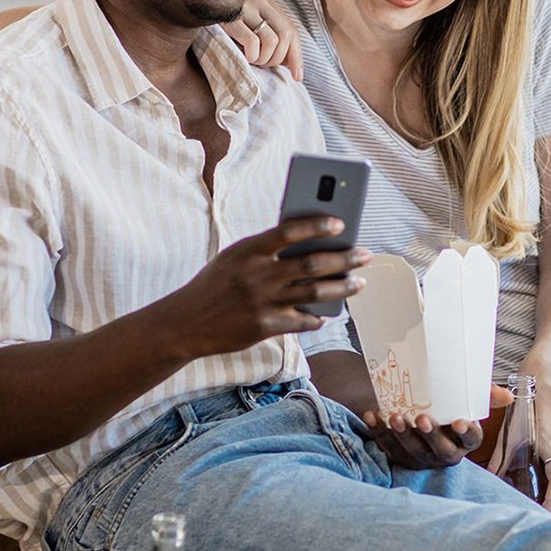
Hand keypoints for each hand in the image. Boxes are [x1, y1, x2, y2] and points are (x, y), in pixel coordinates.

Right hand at [162, 217, 367, 356]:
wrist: (185, 322)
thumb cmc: (216, 284)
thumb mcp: (235, 258)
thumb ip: (267, 252)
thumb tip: (312, 246)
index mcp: (249, 250)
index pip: (289, 231)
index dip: (317, 226)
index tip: (341, 224)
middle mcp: (258, 275)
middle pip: (312, 264)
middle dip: (345, 259)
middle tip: (365, 255)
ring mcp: (262, 302)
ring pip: (314, 293)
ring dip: (343, 288)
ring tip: (360, 283)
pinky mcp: (264, 326)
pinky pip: (301, 321)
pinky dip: (316, 318)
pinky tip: (325, 316)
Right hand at [222, 0, 302, 80]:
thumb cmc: (218, 18)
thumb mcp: (246, 22)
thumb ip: (266, 34)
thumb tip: (289, 62)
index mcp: (265, 1)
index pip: (292, 30)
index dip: (297, 56)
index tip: (297, 77)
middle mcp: (258, 0)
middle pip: (287, 35)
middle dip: (279, 58)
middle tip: (264, 65)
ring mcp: (244, 6)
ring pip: (272, 40)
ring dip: (264, 59)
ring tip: (252, 60)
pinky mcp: (228, 16)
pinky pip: (252, 41)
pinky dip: (253, 55)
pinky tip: (244, 57)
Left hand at [362, 384, 513, 469]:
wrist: (416, 407)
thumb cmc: (446, 403)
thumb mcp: (464, 397)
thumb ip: (484, 393)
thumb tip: (507, 395)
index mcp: (465, 440)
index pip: (471, 440)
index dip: (466, 433)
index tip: (459, 421)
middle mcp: (446, 453)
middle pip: (441, 451)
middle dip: (431, 436)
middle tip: (422, 418)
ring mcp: (422, 458)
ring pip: (413, 452)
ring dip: (402, 436)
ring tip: (395, 417)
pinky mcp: (401, 457)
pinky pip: (389, 448)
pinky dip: (379, 432)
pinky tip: (373, 415)